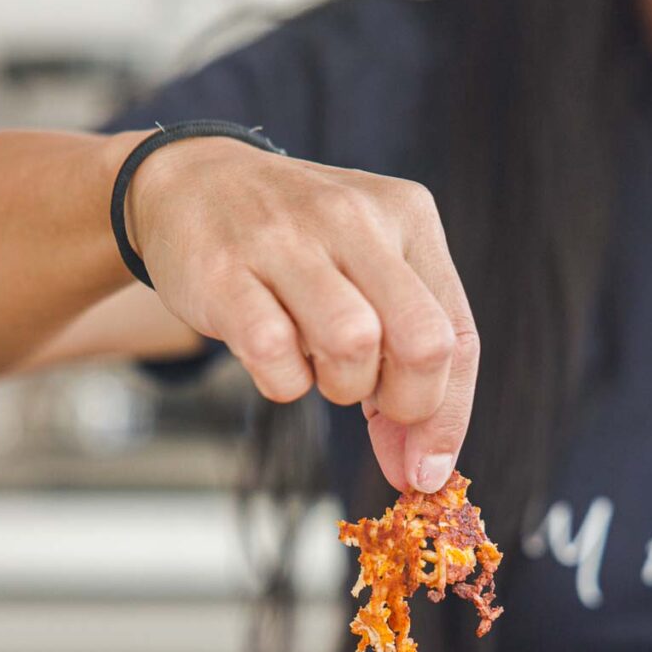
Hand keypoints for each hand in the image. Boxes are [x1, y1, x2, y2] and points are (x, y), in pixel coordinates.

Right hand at [126, 137, 479, 492]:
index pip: (459, 335)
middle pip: (425, 343)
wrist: (192, 182)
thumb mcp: (366, 274)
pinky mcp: (226, 272)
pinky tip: (274, 358)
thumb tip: (420, 469)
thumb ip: (402, 360)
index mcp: (407, 217)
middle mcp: (355, 220)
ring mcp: (287, 241)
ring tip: (318, 364)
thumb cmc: (295, 247)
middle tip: (373, 406)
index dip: (449, 417)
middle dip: (408, 405)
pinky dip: (282, 382)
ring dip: (341, 386)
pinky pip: (276, 356)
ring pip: (355, 345)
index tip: (427, 469)